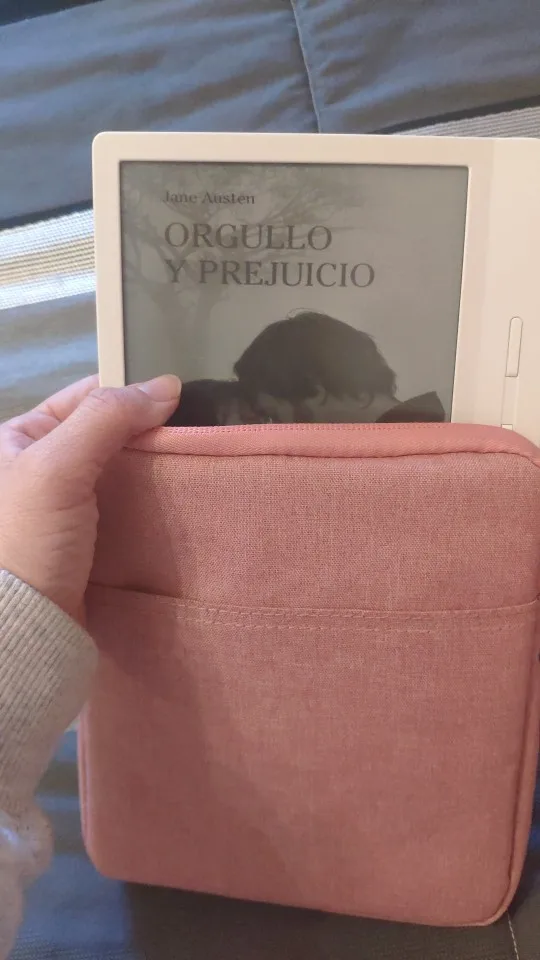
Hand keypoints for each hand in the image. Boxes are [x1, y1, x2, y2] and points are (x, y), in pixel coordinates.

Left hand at [0, 375, 180, 619]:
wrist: (24, 631)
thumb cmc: (28, 539)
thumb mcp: (57, 467)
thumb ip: (106, 419)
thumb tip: (167, 385)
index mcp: (14, 440)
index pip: (80, 399)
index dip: (127, 392)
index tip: (177, 397)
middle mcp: (34, 470)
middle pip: (103, 434)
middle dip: (145, 432)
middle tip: (194, 431)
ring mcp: (60, 510)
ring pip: (117, 473)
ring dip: (151, 469)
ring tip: (194, 463)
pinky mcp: (83, 545)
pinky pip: (123, 509)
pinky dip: (149, 502)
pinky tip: (178, 500)